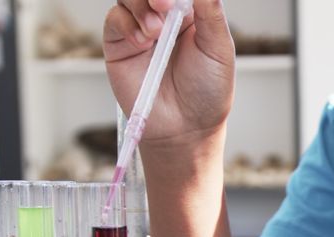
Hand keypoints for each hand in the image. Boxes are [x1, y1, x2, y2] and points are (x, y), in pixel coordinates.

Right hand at [103, 0, 234, 146]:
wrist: (185, 127)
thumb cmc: (207, 92)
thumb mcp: (219, 49)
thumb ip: (212, 13)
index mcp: (190, 14)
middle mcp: (163, 17)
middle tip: (165, 4)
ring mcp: (140, 29)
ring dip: (141, 5)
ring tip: (157, 31)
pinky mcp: (120, 45)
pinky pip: (115, 19)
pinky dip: (127, 23)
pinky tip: (143, 41)